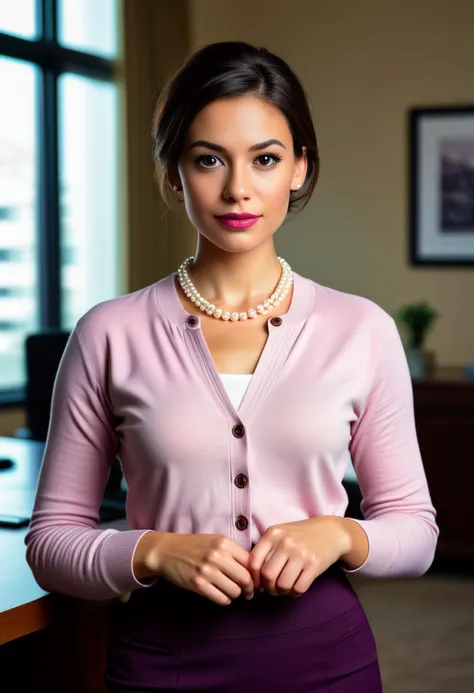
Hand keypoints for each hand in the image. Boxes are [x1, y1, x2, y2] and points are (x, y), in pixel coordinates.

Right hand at [135, 532, 254, 605]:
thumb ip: (234, 553)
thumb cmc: (194, 547)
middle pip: (245, 579)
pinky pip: (221, 599)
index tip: (256, 581)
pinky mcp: (198, 584)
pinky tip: (220, 594)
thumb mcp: (215, 542)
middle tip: (248, 592)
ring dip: (235, 594)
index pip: (250, 563)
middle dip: (249, 589)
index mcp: (224, 543)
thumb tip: (254, 572)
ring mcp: (207, 570)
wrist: (167, 551)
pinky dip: (224, 600)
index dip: (256, 575)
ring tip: (231, 591)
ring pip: (234, 591)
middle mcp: (217, 556)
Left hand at [248, 517, 350, 597]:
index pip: (254, 561)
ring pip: (283, 584)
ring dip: (282, 592)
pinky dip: (294, 593)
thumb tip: (254, 579)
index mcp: (273, 533)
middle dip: (268, 587)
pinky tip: (296, 587)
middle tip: (273, 588)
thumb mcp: (280, 534)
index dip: (254, 577)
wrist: (331, 531)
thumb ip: (266, 551)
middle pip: (268, 575)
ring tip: (284, 587)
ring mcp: (301, 553)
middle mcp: (286, 542)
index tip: (258, 583)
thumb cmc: (300, 535)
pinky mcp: (314, 564)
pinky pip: (299, 588)